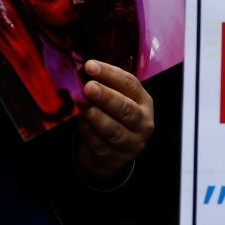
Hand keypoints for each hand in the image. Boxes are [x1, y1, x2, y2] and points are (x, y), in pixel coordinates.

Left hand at [75, 60, 153, 186]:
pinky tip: (80, 124)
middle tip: (89, 86)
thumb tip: (82, 72)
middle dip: (106, 96)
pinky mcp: (118, 159)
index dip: (110, 74)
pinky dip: (89, 134)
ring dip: (97, 117)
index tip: (90, 65)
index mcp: (143, 101)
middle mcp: (143, 121)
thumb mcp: (112, 102)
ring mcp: (132, 142)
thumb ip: (102, 88)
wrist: (110, 156)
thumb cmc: (111, 120)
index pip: (129, 83)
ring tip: (83, 106)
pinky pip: (100, 145)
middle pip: (125, 108)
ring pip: (114, 129)